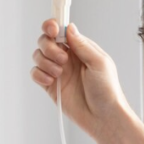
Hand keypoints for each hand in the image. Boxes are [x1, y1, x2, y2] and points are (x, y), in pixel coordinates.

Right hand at [31, 20, 143, 143]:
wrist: (102, 117)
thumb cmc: (107, 91)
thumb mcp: (99, 62)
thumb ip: (82, 45)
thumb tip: (69, 28)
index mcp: (80, 48)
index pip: (61, 30)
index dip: (53, 25)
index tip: (52, 29)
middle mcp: (67, 57)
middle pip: (45, 40)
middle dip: (48, 46)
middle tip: (62, 58)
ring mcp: (57, 71)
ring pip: (38, 56)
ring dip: (45, 61)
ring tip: (59, 73)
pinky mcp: (50, 86)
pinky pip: (36, 73)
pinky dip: (39, 74)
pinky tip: (50, 81)